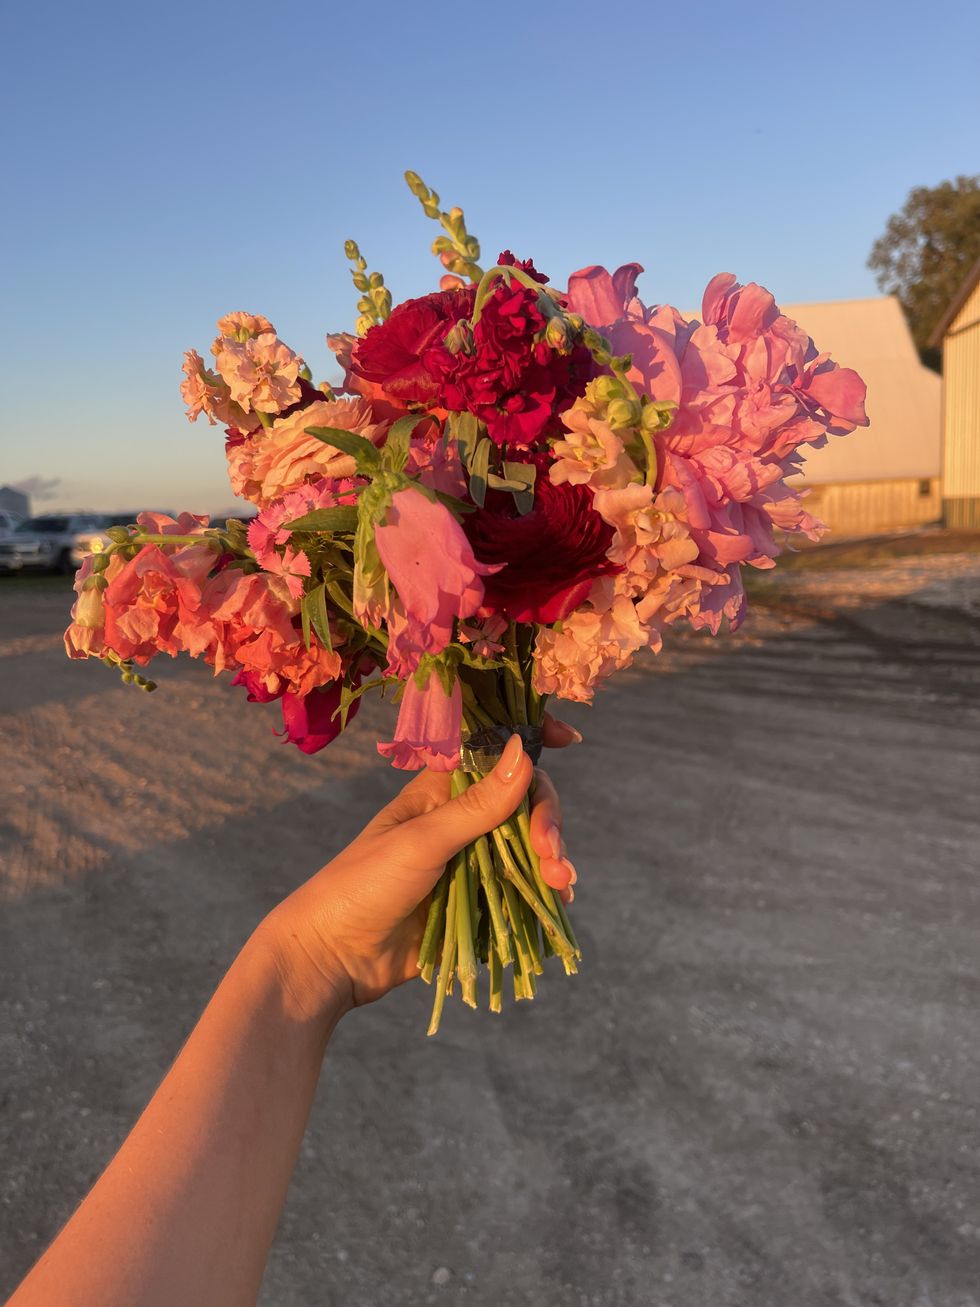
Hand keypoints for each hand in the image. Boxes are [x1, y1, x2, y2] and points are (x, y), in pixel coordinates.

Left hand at [262, 717, 580, 1017]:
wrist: (333, 958)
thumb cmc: (363, 886)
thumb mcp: (423, 841)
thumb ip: (478, 804)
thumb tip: (523, 749)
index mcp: (440, 791)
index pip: (494, 755)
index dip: (529, 744)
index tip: (567, 739)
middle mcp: (459, 820)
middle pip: (523, 805)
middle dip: (545, 824)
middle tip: (552, 858)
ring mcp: (469, 862)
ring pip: (526, 849)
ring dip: (551, 861)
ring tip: (560, 887)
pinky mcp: (476, 902)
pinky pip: (520, 889)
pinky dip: (543, 893)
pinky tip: (557, 903)